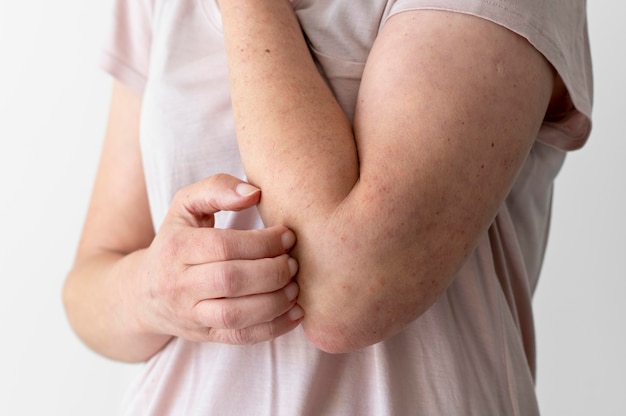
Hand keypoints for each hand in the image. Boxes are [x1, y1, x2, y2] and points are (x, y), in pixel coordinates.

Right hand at [134, 174, 302, 344]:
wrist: (144, 293)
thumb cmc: (176, 240)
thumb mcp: (186, 206)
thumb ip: (217, 188)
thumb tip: (255, 192)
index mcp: (176, 248)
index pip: (223, 246)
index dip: (262, 242)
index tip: (288, 236)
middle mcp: (179, 284)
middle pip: (231, 280)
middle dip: (272, 271)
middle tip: (293, 262)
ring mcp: (191, 314)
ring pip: (236, 315)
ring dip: (275, 301)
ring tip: (294, 286)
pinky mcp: (205, 335)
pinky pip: (241, 338)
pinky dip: (274, 328)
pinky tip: (295, 312)